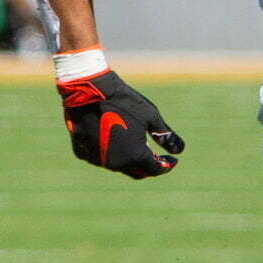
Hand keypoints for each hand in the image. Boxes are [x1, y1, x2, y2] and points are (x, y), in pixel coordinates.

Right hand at [57, 70, 183, 177]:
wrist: (89, 91)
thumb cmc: (123, 101)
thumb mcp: (150, 116)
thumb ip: (165, 136)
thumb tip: (180, 151)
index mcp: (135, 155)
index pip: (154, 170)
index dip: (165, 166)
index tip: (172, 160)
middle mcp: (116, 163)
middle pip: (136, 171)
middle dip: (147, 165)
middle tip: (154, 154)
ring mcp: (97, 160)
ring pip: (118, 165)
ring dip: (127, 158)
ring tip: (133, 143)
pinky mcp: (82, 154)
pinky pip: (100, 158)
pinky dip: (109, 152)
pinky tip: (112, 138)